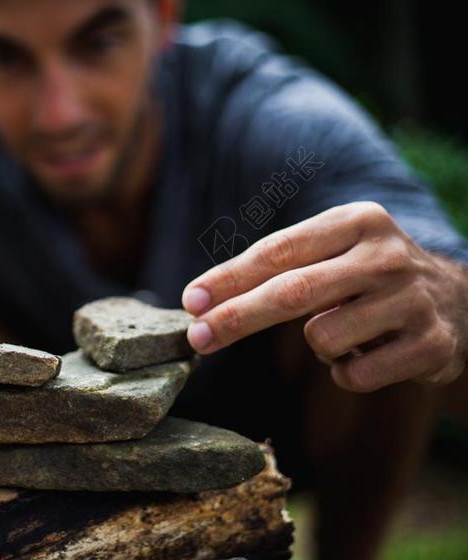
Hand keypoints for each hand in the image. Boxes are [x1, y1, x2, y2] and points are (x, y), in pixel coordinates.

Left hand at [182, 201, 467, 390]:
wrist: (460, 299)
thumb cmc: (366, 275)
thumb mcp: (330, 251)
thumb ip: (274, 269)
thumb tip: (199, 301)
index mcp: (357, 221)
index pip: (278, 251)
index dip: (229, 279)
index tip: (191, 302)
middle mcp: (387, 255)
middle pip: (293, 293)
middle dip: (237, 318)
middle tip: (197, 338)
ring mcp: (413, 300)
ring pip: (322, 339)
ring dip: (318, 346)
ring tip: (346, 330)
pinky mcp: (431, 345)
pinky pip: (353, 375)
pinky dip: (346, 372)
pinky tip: (370, 352)